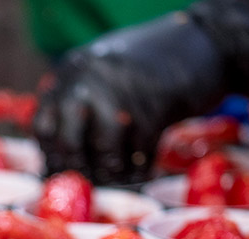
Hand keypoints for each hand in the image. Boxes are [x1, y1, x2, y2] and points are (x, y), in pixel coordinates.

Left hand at [33, 0, 248, 184]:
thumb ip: (79, 106)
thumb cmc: (150, 66)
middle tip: (95, 184)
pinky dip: (140, 171)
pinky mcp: (152, 112)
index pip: (44, 127)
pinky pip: (138, 156)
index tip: (67, 175)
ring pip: (103, 153)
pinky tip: (143, 172)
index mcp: (70, 72)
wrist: (204, 43)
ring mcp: (118, 95)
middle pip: (68, 144)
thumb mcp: (102, 74)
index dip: (54, 158)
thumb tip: (61, 159)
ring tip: (122, 180)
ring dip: (113, 175)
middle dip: (82, 171)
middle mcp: (86, 81)